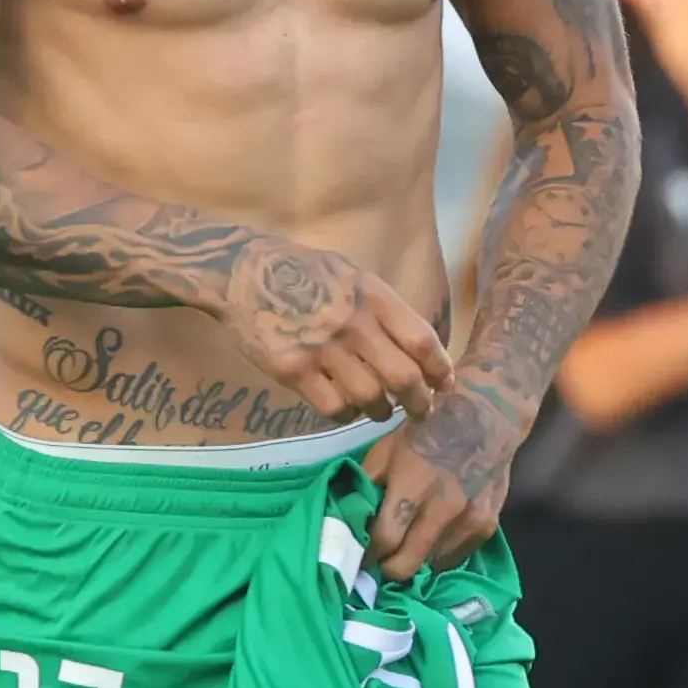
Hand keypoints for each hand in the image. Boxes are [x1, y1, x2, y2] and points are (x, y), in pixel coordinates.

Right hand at [221, 238, 450, 419]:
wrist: (242, 273)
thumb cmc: (303, 272)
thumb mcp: (352, 276)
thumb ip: (383, 308)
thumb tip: (417, 347)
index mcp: (374, 297)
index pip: (423, 341)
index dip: (440, 370)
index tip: (444, 385)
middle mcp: (354, 325)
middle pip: (404, 378)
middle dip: (419, 402)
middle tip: (420, 411)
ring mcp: (323, 350)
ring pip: (371, 399)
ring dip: (381, 411)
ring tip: (379, 410)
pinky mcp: (294, 371)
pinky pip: (334, 408)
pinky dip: (347, 414)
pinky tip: (345, 407)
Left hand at [361, 389, 515, 575]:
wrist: (487, 417)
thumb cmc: (428, 430)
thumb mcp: (386, 450)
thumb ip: (367, 487)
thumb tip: (350, 522)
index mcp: (411, 485)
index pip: (383, 539)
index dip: (367, 554)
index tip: (360, 556)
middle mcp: (442, 508)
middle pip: (406, 565)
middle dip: (387, 568)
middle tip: (380, 561)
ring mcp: (468, 520)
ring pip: (430, 566)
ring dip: (414, 561)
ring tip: (406, 548)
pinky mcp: (486, 527)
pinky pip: (454, 557)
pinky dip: (438, 555)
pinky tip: (431, 539)